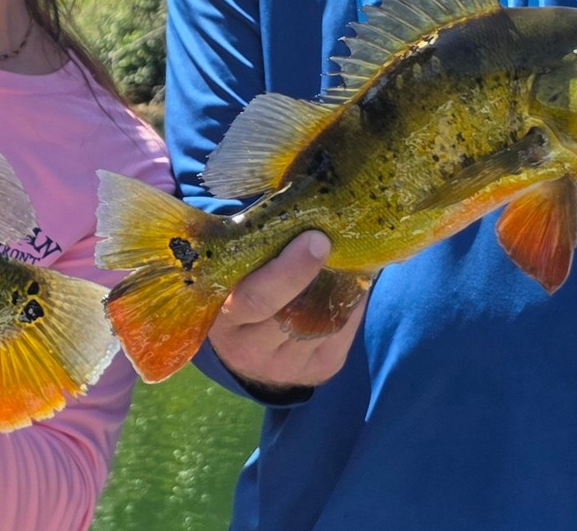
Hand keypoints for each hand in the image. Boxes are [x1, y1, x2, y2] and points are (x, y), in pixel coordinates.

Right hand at [207, 232, 365, 392]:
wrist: (245, 344)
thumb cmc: (240, 284)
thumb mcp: (233, 270)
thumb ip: (255, 247)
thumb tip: (299, 205)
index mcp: (223, 320)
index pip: (258, 299)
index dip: (290, 271)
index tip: (316, 239)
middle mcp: (250, 351)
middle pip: (294, 316)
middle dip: (322, 277)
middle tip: (335, 242)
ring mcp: (286, 367)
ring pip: (323, 326)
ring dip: (341, 288)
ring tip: (348, 254)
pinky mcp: (318, 372)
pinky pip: (342, 335)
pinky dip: (352, 304)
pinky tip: (352, 282)